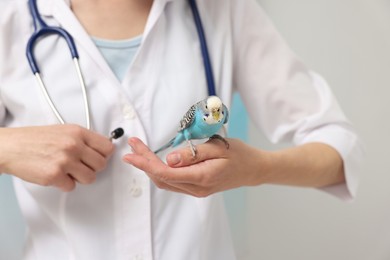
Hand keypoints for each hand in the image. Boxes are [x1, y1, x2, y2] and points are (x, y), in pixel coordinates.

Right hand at [0, 125, 113, 191]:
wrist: (11, 147)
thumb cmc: (35, 139)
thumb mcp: (63, 131)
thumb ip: (83, 139)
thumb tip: (102, 150)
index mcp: (78, 132)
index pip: (107, 147)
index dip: (104, 155)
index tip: (99, 157)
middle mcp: (73, 145)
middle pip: (101, 165)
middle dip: (92, 168)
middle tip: (81, 166)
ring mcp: (64, 161)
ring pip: (90, 178)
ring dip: (80, 178)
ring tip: (68, 171)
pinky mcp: (54, 176)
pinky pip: (71, 187)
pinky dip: (64, 184)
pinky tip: (56, 175)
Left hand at [123, 137, 262, 196]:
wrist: (253, 170)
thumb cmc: (239, 155)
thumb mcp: (218, 148)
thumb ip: (193, 154)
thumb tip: (168, 159)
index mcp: (202, 177)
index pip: (166, 173)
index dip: (146, 163)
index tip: (132, 152)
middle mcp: (196, 188)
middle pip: (162, 178)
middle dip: (144, 162)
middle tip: (133, 146)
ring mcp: (196, 190)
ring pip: (165, 181)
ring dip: (150, 167)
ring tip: (139, 151)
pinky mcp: (196, 188)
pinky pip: (173, 182)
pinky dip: (160, 171)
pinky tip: (153, 161)